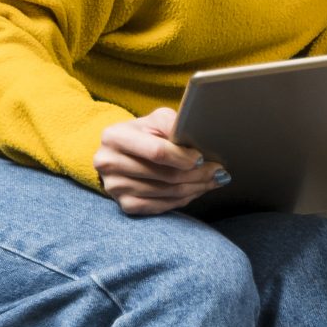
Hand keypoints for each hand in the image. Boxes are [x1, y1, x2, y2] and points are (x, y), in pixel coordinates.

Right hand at [95, 107, 221, 216]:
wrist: (124, 153)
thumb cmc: (146, 133)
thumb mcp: (157, 120)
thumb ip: (172, 124)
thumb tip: (195, 140)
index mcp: (115, 136)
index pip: (156, 152)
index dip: (183, 157)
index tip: (202, 158)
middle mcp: (108, 163)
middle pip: (164, 175)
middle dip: (197, 174)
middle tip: (218, 171)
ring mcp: (114, 187)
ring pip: (165, 192)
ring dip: (195, 188)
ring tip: (213, 180)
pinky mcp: (123, 204)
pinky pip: (159, 206)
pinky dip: (182, 200)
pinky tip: (196, 190)